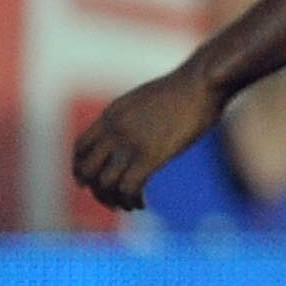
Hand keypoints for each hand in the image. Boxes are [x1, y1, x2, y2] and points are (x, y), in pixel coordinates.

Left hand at [71, 65, 228, 211]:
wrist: (204, 80)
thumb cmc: (187, 87)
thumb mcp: (148, 99)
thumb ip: (134, 117)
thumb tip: (138, 130)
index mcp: (112, 114)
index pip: (80, 148)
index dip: (81, 169)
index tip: (90, 182)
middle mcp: (114, 129)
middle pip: (86, 170)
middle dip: (95, 190)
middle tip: (110, 199)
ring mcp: (131, 142)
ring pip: (105, 184)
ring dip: (114, 200)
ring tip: (129, 205)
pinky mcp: (150, 155)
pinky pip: (128, 188)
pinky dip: (131, 201)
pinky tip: (142, 204)